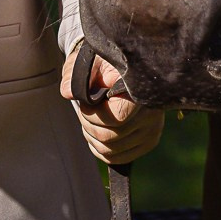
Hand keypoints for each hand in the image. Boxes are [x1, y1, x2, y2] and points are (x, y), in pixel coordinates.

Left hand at [62, 46, 165, 164]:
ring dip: (92, 137)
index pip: (117, 118)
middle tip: (85, 110)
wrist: (121, 67)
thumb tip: (68, 93)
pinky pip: (118, 158)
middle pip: (110, 138)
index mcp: (138, 90)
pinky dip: (101, 149)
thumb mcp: (88, 61)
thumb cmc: (102, 63)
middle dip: (88, 125)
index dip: (94, 115)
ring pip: (111, 151)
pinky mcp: (148, 141)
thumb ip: (75, 74)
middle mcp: (152, 113)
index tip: (86, 103)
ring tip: (91, 119)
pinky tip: (98, 131)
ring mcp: (152, 130)